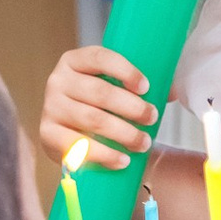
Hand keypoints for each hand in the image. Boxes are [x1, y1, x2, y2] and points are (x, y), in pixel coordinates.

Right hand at [39, 46, 158, 171]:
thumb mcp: (115, 89)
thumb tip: (172, 92)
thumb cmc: (100, 106)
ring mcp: (50, 107)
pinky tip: (123, 160)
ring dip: (124, 133)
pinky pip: (78, 146)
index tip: (147, 88)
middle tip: (152, 118)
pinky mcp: (47, 134)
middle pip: (100, 92)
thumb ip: (139, 87)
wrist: (76, 136)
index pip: (100, 58)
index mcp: (75, 61)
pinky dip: (104, 155)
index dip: (125, 71)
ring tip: (144, 143)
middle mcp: (58, 81)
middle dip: (132, 107)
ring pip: (93, 120)